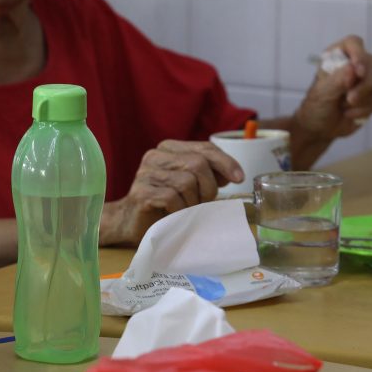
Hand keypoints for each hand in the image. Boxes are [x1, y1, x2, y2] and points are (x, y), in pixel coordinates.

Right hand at [99, 140, 242, 244]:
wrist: (132, 223)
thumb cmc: (165, 204)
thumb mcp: (190, 185)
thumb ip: (207, 174)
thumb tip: (232, 173)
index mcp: (169, 149)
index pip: (204, 148)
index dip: (225, 162)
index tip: (239, 178)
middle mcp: (155, 156)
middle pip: (197, 163)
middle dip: (209, 187)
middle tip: (204, 202)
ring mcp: (146, 173)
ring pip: (187, 181)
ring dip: (193, 202)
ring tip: (186, 210)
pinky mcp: (141, 192)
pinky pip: (172, 198)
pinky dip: (180, 210)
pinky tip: (174, 215)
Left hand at [294, 35, 371, 140]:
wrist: (320, 129)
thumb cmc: (316, 107)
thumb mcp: (322, 93)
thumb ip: (337, 80)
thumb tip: (354, 68)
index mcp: (337, 57)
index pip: (353, 43)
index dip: (359, 53)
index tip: (357, 69)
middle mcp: (353, 65)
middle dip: (363, 83)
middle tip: (350, 98)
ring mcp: (365, 80)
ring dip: (363, 99)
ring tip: (344, 108)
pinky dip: (365, 109)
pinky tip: (350, 114)